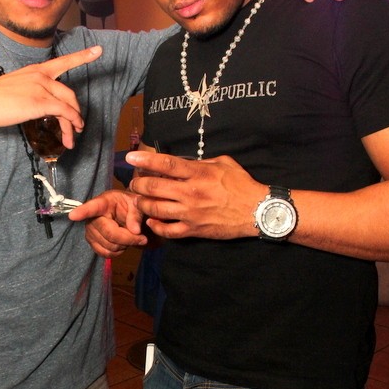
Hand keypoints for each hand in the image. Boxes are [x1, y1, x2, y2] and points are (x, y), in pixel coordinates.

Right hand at [0, 45, 102, 144]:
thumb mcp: (14, 89)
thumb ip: (30, 93)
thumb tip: (38, 108)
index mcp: (35, 70)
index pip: (63, 62)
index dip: (83, 56)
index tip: (98, 50)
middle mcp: (41, 75)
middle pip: (69, 94)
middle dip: (75, 112)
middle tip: (77, 128)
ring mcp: (41, 87)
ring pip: (68, 105)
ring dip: (73, 123)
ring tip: (72, 137)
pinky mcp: (40, 102)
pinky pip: (64, 112)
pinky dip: (71, 123)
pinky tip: (70, 133)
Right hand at [69, 190, 146, 257]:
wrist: (126, 213)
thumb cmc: (130, 205)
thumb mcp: (137, 204)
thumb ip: (137, 215)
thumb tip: (135, 230)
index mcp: (103, 202)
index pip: (92, 207)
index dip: (82, 212)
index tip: (72, 215)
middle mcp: (93, 217)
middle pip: (110, 234)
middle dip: (129, 239)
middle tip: (142, 238)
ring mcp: (90, 231)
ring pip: (110, 246)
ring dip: (125, 245)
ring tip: (130, 236)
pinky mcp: (92, 243)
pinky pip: (106, 254)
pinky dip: (118, 252)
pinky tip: (122, 243)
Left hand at [126, 151, 264, 239]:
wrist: (257, 211)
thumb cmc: (242, 185)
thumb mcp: (223, 164)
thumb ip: (201, 162)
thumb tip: (185, 161)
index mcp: (198, 173)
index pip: (166, 164)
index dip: (145, 160)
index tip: (131, 157)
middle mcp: (190, 192)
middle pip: (153, 187)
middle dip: (138, 184)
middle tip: (135, 183)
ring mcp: (190, 213)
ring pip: (155, 209)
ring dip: (142, 204)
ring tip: (140, 200)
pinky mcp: (193, 230)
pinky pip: (167, 231)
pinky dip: (155, 226)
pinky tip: (152, 221)